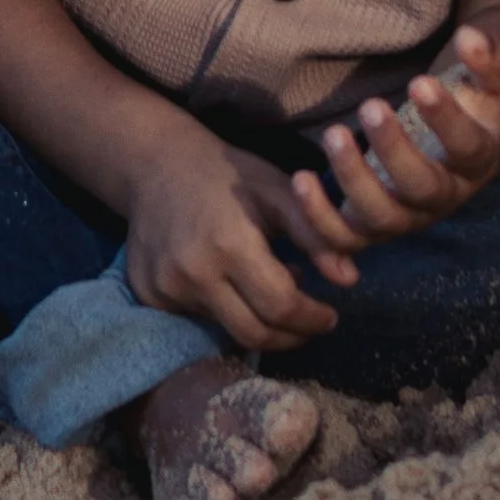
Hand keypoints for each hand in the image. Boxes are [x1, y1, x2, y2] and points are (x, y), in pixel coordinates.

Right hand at [122, 128, 344, 353]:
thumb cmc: (227, 174)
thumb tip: (350, 279)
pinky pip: (197, 320)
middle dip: (291, 337)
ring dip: (259, 325)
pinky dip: (225, 313)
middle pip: (254, 333)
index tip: (330, 316)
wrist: (156, 162)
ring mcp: (165, 287)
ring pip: (225, 329)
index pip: (280, 306)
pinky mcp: (148, 295)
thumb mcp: (276, 191)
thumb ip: (313, 235)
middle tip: (312, 324)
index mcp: (229, 242)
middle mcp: (193, 272)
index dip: (311, 319)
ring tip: (276, 300)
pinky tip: (235, 288)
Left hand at [289, 24, 499, 269]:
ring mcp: (405, 218)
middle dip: (394, 150)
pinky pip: (343, 239)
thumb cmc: (467, 108)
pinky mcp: (369, 230)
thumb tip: (471, 36)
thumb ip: (488, 60)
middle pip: (421, 187)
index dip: (446, 119)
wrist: (446, 148)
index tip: (420, 82)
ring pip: (381, 217)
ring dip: (354, 178)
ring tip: (334, 134)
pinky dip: (319, 218)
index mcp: (476, 161)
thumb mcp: (488, 84)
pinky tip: (301, 180)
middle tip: (371, 106)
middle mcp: (442, 198)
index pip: (467, 147)